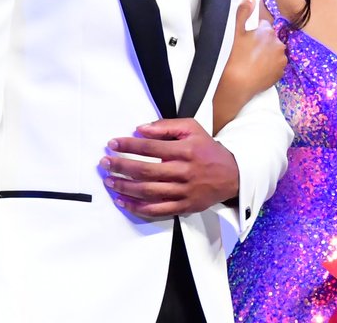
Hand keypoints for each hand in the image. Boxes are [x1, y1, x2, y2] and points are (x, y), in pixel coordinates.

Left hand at [102, 117, 239, 217]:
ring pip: (148, 191)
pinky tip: (123, 201)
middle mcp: (184, 171)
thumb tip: (141, 129)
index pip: (151, 147)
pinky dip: (137, 207)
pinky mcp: (183, 207)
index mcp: (186, 150)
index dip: (129, 145)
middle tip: (105, 162)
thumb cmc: (207, 150)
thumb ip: (166, 126)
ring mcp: (183, 191)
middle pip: (146, 171)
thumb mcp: (192, 128)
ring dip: (125, 187)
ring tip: (109, 181)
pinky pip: (156, 210)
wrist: (231, 175)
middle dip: (122, 166)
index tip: (113, 143)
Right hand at [212, 0, 286, 133]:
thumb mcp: (235, 31)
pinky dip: (269, 66)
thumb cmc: (234, 57)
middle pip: (270, 39)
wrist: (237, 84)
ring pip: (273, 52)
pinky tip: (257, 69)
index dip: (254, 31)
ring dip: (266, 54)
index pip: (263, 25)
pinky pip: (275, 65)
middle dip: (261, 42)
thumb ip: (243, 11)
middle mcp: (278, 44)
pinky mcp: (280, 73)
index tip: (246, 39)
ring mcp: (280, 60)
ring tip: (251, 61)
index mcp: (268, 32)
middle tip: (247, 51)